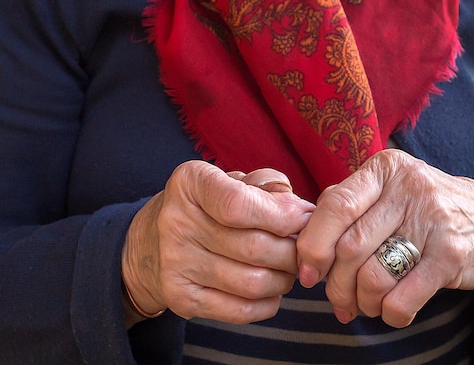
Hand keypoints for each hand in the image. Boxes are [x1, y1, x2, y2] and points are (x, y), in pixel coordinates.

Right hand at [122, 161, 314, 325]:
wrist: (151, 242)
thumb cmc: (209, 206)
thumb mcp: (231, 180)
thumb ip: (267, 186)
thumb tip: (300, 212)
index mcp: (190, 183)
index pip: (239, 204)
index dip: (282, 215)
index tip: (304, 218)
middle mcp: (176, 222)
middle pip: (253, 247)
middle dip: (293, 251)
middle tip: (304, 248)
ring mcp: (175, 264)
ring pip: (253, 282)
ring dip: (285, 278)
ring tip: (289, 267)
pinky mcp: (180, 298)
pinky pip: (241, 310)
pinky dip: (269, 303)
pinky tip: (273, 289)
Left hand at [297, 149, 473, 327]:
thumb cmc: (431, 208)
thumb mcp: (393, 189)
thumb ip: (352, 205)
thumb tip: (307, 247)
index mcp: (384, 169)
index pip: (334, 205)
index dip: (312, 244)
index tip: (307, 272)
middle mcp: (407, 188)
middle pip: (349, 247)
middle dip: (335, 285)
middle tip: (339, 301)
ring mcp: (432, 220)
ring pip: (372, 275)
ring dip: (362, 302)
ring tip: (365, 306)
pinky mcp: (451, 255)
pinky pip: (402, 297)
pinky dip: (389, 313)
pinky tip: (391, 311)